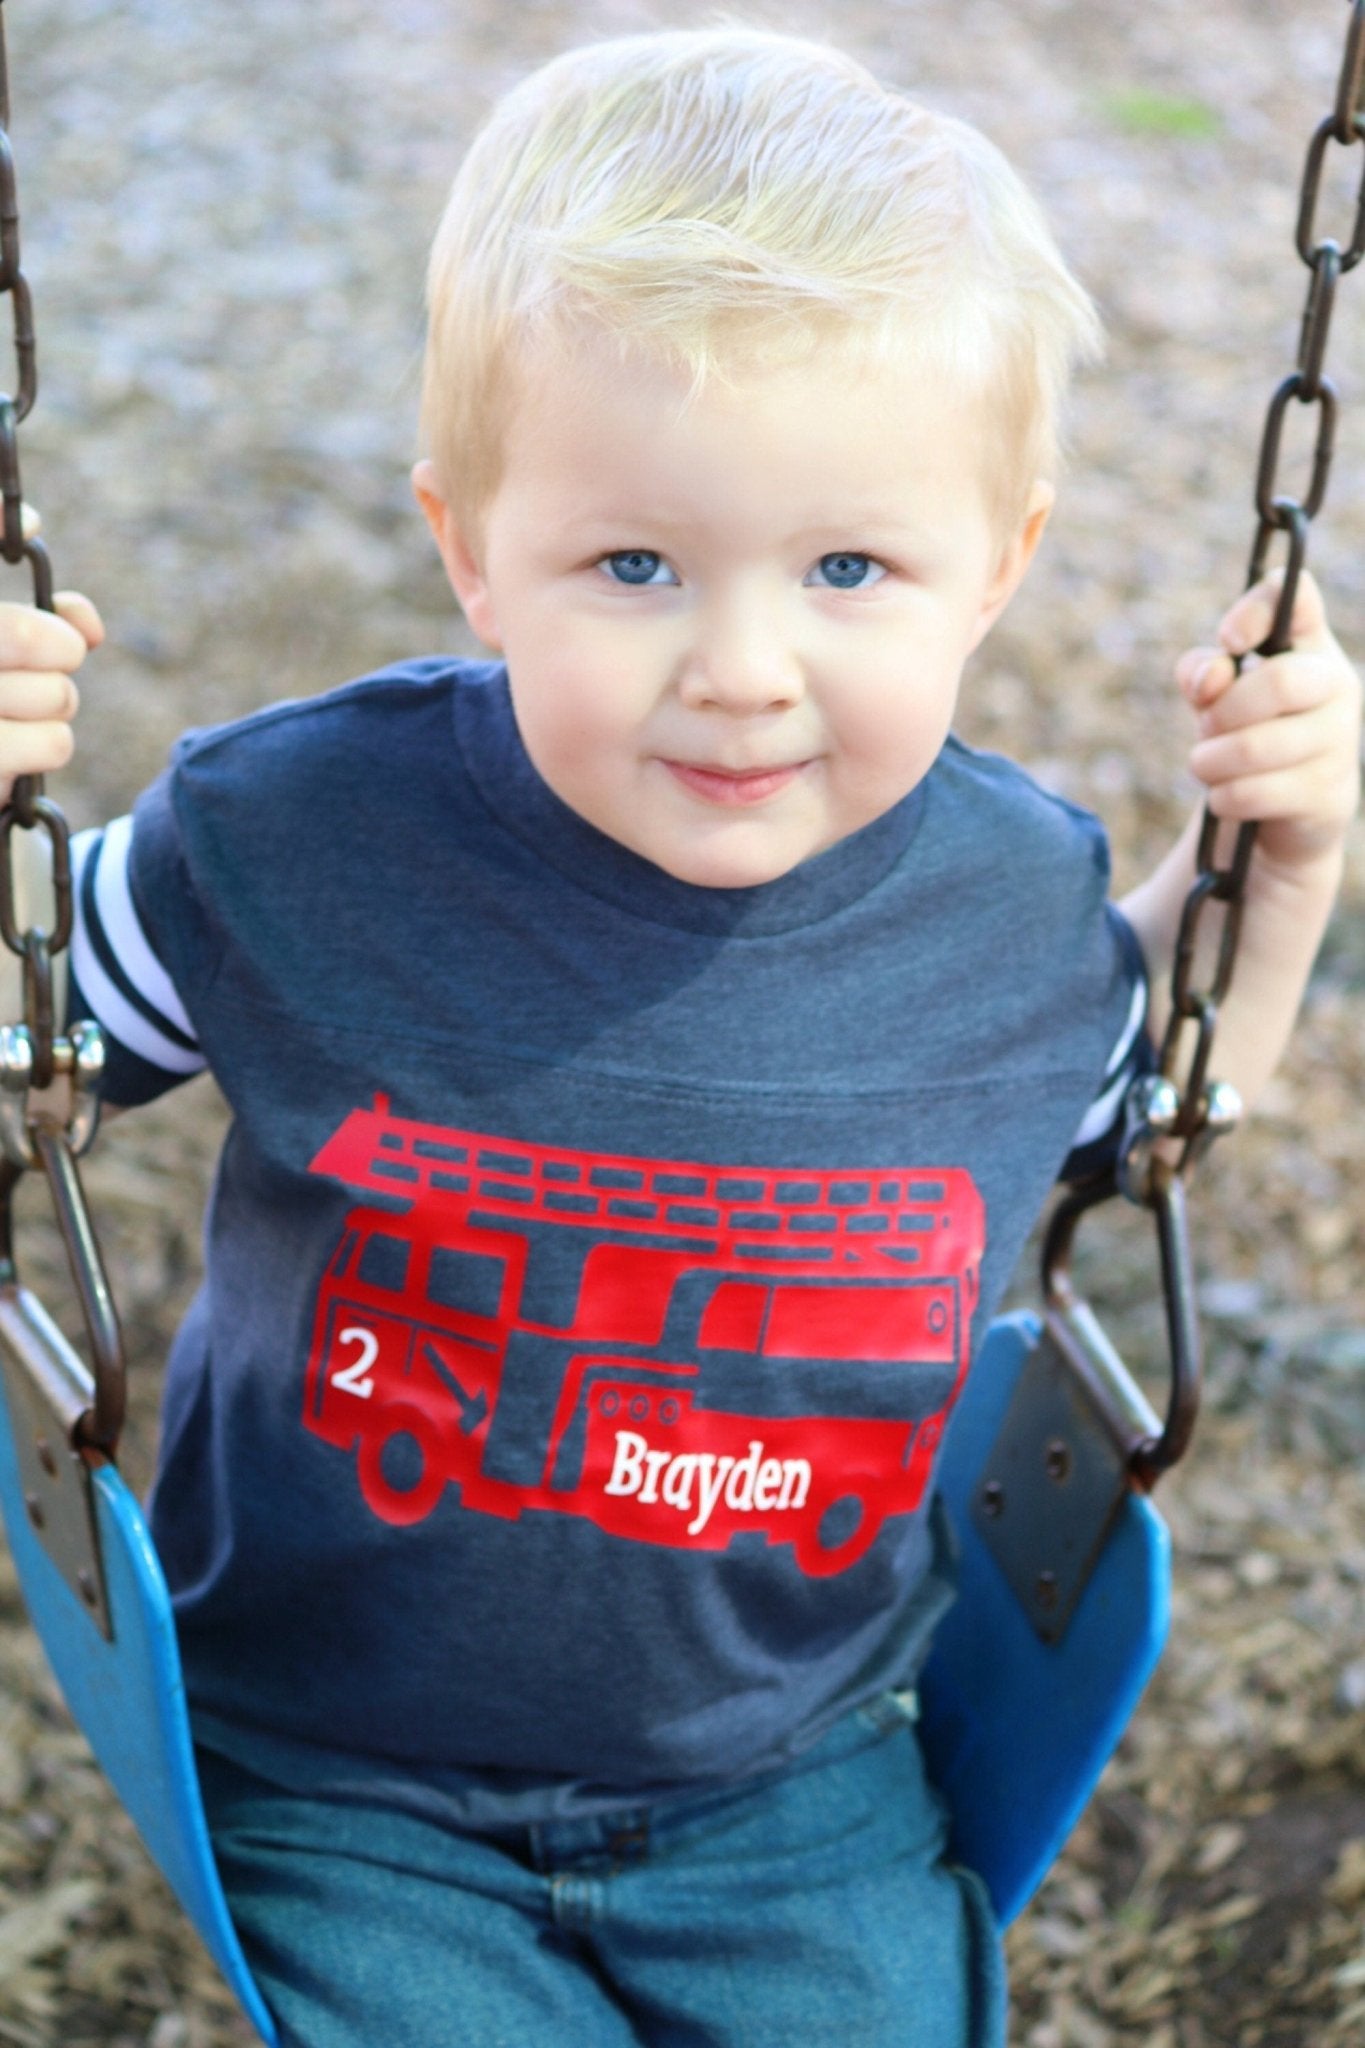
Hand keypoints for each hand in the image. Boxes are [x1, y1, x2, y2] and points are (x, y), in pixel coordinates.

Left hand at [1176, 567, 1361, 873]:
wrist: (1275, 816)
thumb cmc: (1243, 737)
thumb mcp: (1213, 698)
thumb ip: (1202, 673)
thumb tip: (1212, 677)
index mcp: (1309, 648)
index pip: (1298, 599)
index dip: (1257, 611)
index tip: (1229, 641)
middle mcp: (1337, 686)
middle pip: (1279, 682)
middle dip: (1223, 711)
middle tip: (1205, 728)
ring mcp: (1339, 742)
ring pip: (1256, 747)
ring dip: (1210, 761)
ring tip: (1206, 765)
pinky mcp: (1328, 796)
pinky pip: (1252, 793)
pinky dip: (1222, 797)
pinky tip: (1224, 797)